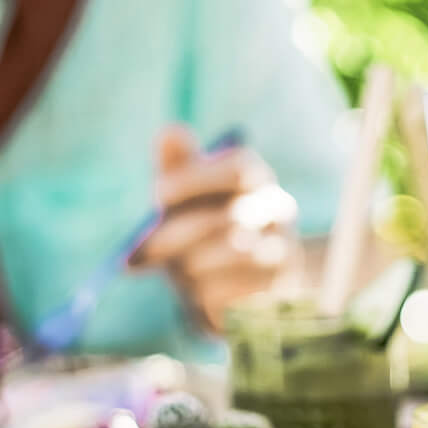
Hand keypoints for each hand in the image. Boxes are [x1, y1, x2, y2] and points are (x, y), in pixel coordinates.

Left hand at [132, 125, 298, 331]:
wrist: (240, 286)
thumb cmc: (204, 229)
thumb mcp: (187, 196)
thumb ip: (178, 167)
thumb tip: (170, 133)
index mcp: (257, 177)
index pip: (239, 167)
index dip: (196, 178)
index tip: (158, 194)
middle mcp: (278, 209)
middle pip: (229, 216)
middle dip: (178, 234)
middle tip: (143, 250)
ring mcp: (284, 249)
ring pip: (233, 254)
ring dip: (193, 266)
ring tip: (180, 273)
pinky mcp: (279, 290)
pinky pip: (235, 289)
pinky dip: (207, 294)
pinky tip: (200, 294)